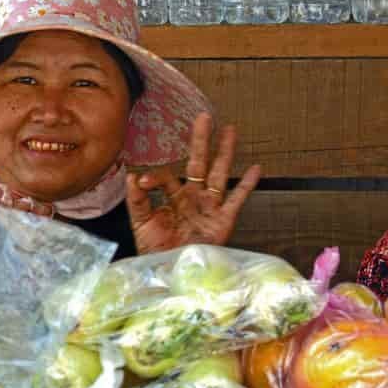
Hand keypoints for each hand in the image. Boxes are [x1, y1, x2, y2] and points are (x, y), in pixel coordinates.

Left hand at [126, 113, 260, 254]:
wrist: (171, 271)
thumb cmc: (156, 249)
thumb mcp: (141, 224)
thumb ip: (138, 201)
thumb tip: (132, 177)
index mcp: (172, 197)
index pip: (166, 177)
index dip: (155, 178)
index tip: (143, 183)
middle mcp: (193, 197)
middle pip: (198, 163)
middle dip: (201, 141)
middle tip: (204, 117)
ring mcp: (210, 206)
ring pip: (219, 174)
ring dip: (225, 153)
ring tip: (230, 131)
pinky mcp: (223, 220)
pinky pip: (237, 199)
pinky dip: (246, 185)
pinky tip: (255, 168)